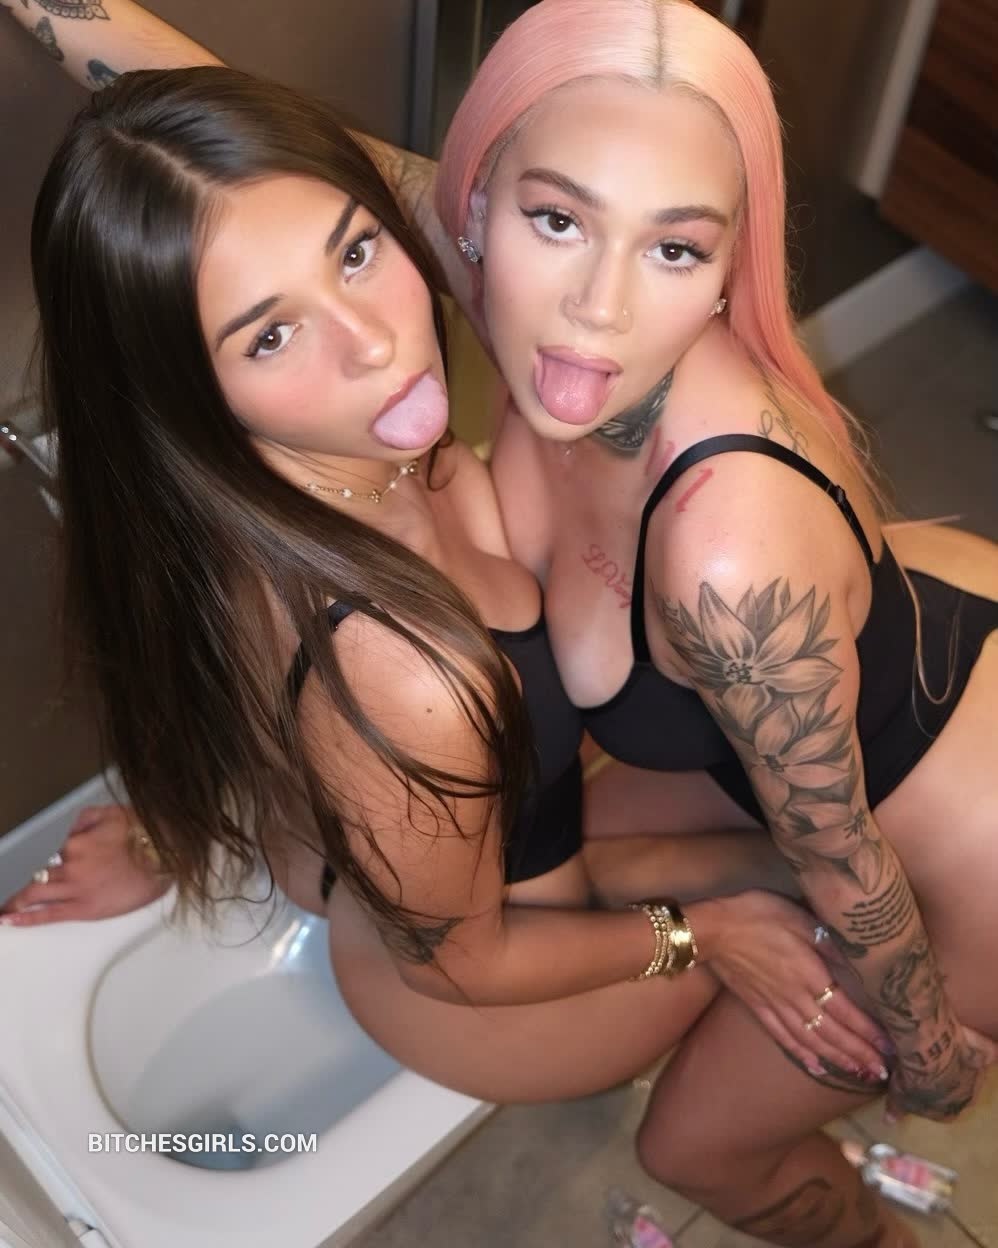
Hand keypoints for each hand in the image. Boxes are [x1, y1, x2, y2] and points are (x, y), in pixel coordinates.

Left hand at [0, 804, 169, 925]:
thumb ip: (85, 818)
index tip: (36, 866)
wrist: (166, 855)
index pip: (51, 852)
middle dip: (18, 889)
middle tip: (8, 898)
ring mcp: (76, 888)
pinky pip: (49, 914)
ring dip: (15, 903)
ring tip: (4, 910)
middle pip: (36, 876)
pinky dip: (27, 918)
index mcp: (75, 843)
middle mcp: (70, 865)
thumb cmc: (145, 835)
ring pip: (35, 895)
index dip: (44, 860)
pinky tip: (13, 921)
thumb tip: (71, 828)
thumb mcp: (113, 813)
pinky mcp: (86, 908)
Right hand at [692, 891, 890, 1080]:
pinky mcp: (757, 1006)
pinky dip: (802, 1054)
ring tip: (859, 1074)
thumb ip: (827, 941)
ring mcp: (774, 1004)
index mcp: (808, 973)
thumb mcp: (797, 917)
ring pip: (811, 1040)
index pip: (846, 1011)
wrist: (711, 929)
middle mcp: (794, 996)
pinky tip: (816, 1066)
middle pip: (832, 1033)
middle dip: (859, 1054)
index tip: (890, 1048)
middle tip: (882, 1072)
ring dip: (837, 1059)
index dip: (868, 1032)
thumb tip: (858, 959)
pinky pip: (783, 1036)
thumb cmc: (756, 914)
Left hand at [887, 1022, 997, 1123]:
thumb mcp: (899, 1096)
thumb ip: (896, 1109)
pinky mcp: (979, 1054)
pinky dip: (980, 1048)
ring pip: (972, 1074)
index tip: (918, 1090)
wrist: (929, 1052)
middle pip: (958, 1092)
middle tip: (930, 1071)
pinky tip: (970, 1042)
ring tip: (944, 1054)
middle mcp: (968, 1096)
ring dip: (960, 1067)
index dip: (929, 1102)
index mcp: (949, 1111)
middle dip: (947, 1084)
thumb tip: (889, 1121)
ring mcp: (976, 1075)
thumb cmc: (913, 1078)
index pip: (941, 1112)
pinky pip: (985, 1052)